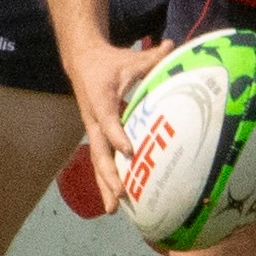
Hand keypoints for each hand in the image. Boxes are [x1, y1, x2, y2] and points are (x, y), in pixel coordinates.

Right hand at [67, 38, 173, 212]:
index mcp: (100, 98)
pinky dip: (106, 181)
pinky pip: (100, 160)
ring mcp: (92, 130)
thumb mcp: (131, 58)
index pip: (108, 120)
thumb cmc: (110, 62)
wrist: (81, 62)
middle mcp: (93, 118)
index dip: (117, 135)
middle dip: (108, 174)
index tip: (129, 150)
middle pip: (98, 151)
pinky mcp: (95, 136)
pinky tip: (114, 202)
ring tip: (113, 209)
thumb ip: (153, 57)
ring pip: (97, 161)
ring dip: (104, 185)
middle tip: (120, 194)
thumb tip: (174, 46)